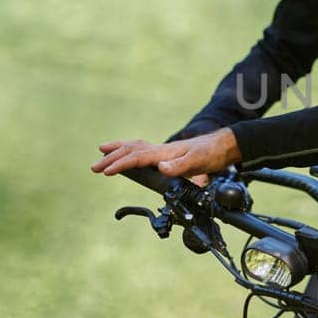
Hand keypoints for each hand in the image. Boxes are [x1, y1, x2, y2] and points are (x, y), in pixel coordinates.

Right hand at [92, 129, 240, 178]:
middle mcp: (160, 149)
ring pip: (134, 147)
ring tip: (102, 152)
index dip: (120, 164)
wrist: (224, 146)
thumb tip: (161, 167)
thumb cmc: (211, 154)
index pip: (136, 158)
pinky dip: (129, 149)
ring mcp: (163, 150)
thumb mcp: (198, 162)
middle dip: (111, 158)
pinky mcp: (167, 153)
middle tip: (93, 167)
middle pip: (130, 151)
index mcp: (164, 152)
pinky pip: (142, 149)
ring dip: (117, 150)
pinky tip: (128, 153)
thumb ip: (180, 166)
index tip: (106, 171)